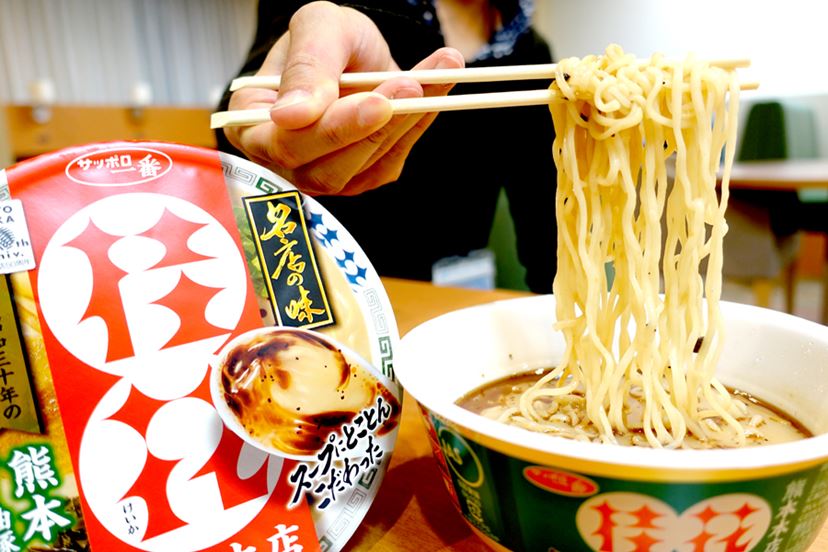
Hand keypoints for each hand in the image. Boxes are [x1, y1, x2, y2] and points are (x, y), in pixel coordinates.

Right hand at [223, 1, 464, 195]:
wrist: (353, 53)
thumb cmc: (324, 39)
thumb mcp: (316, 28)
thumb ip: (306, 65)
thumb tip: (291, 116)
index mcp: (251, 125)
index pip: (286, 143)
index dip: (332, 128)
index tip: (374, 100)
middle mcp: (283, 161)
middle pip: (325, 170)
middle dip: (374, 127)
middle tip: (413, 86)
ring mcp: (323, 176)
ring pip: (364, 167)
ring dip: (405, 120)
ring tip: (437, 71)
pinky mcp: (361, 177)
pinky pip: (391, 160)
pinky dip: (419, 123)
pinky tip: (436, 86)